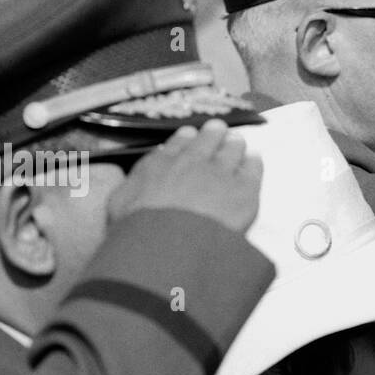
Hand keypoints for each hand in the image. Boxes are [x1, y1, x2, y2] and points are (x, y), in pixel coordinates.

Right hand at [105, 120, 261, 233]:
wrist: (169, 244)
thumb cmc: (140, 229)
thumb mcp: (120, 203)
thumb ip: (132, 185)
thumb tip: (141, 176)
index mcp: (162, 164)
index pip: (177, 144)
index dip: (186, 138)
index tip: (191, 134)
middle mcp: (192, 162)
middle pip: (208, 140)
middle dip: (213, 134)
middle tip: (219, 130)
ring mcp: (220, 174)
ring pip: (232, 149)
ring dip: (234, 143)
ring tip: (238, 142)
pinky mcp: (244, 190)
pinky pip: (253, 169)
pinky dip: (253, 162)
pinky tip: (254, 160)